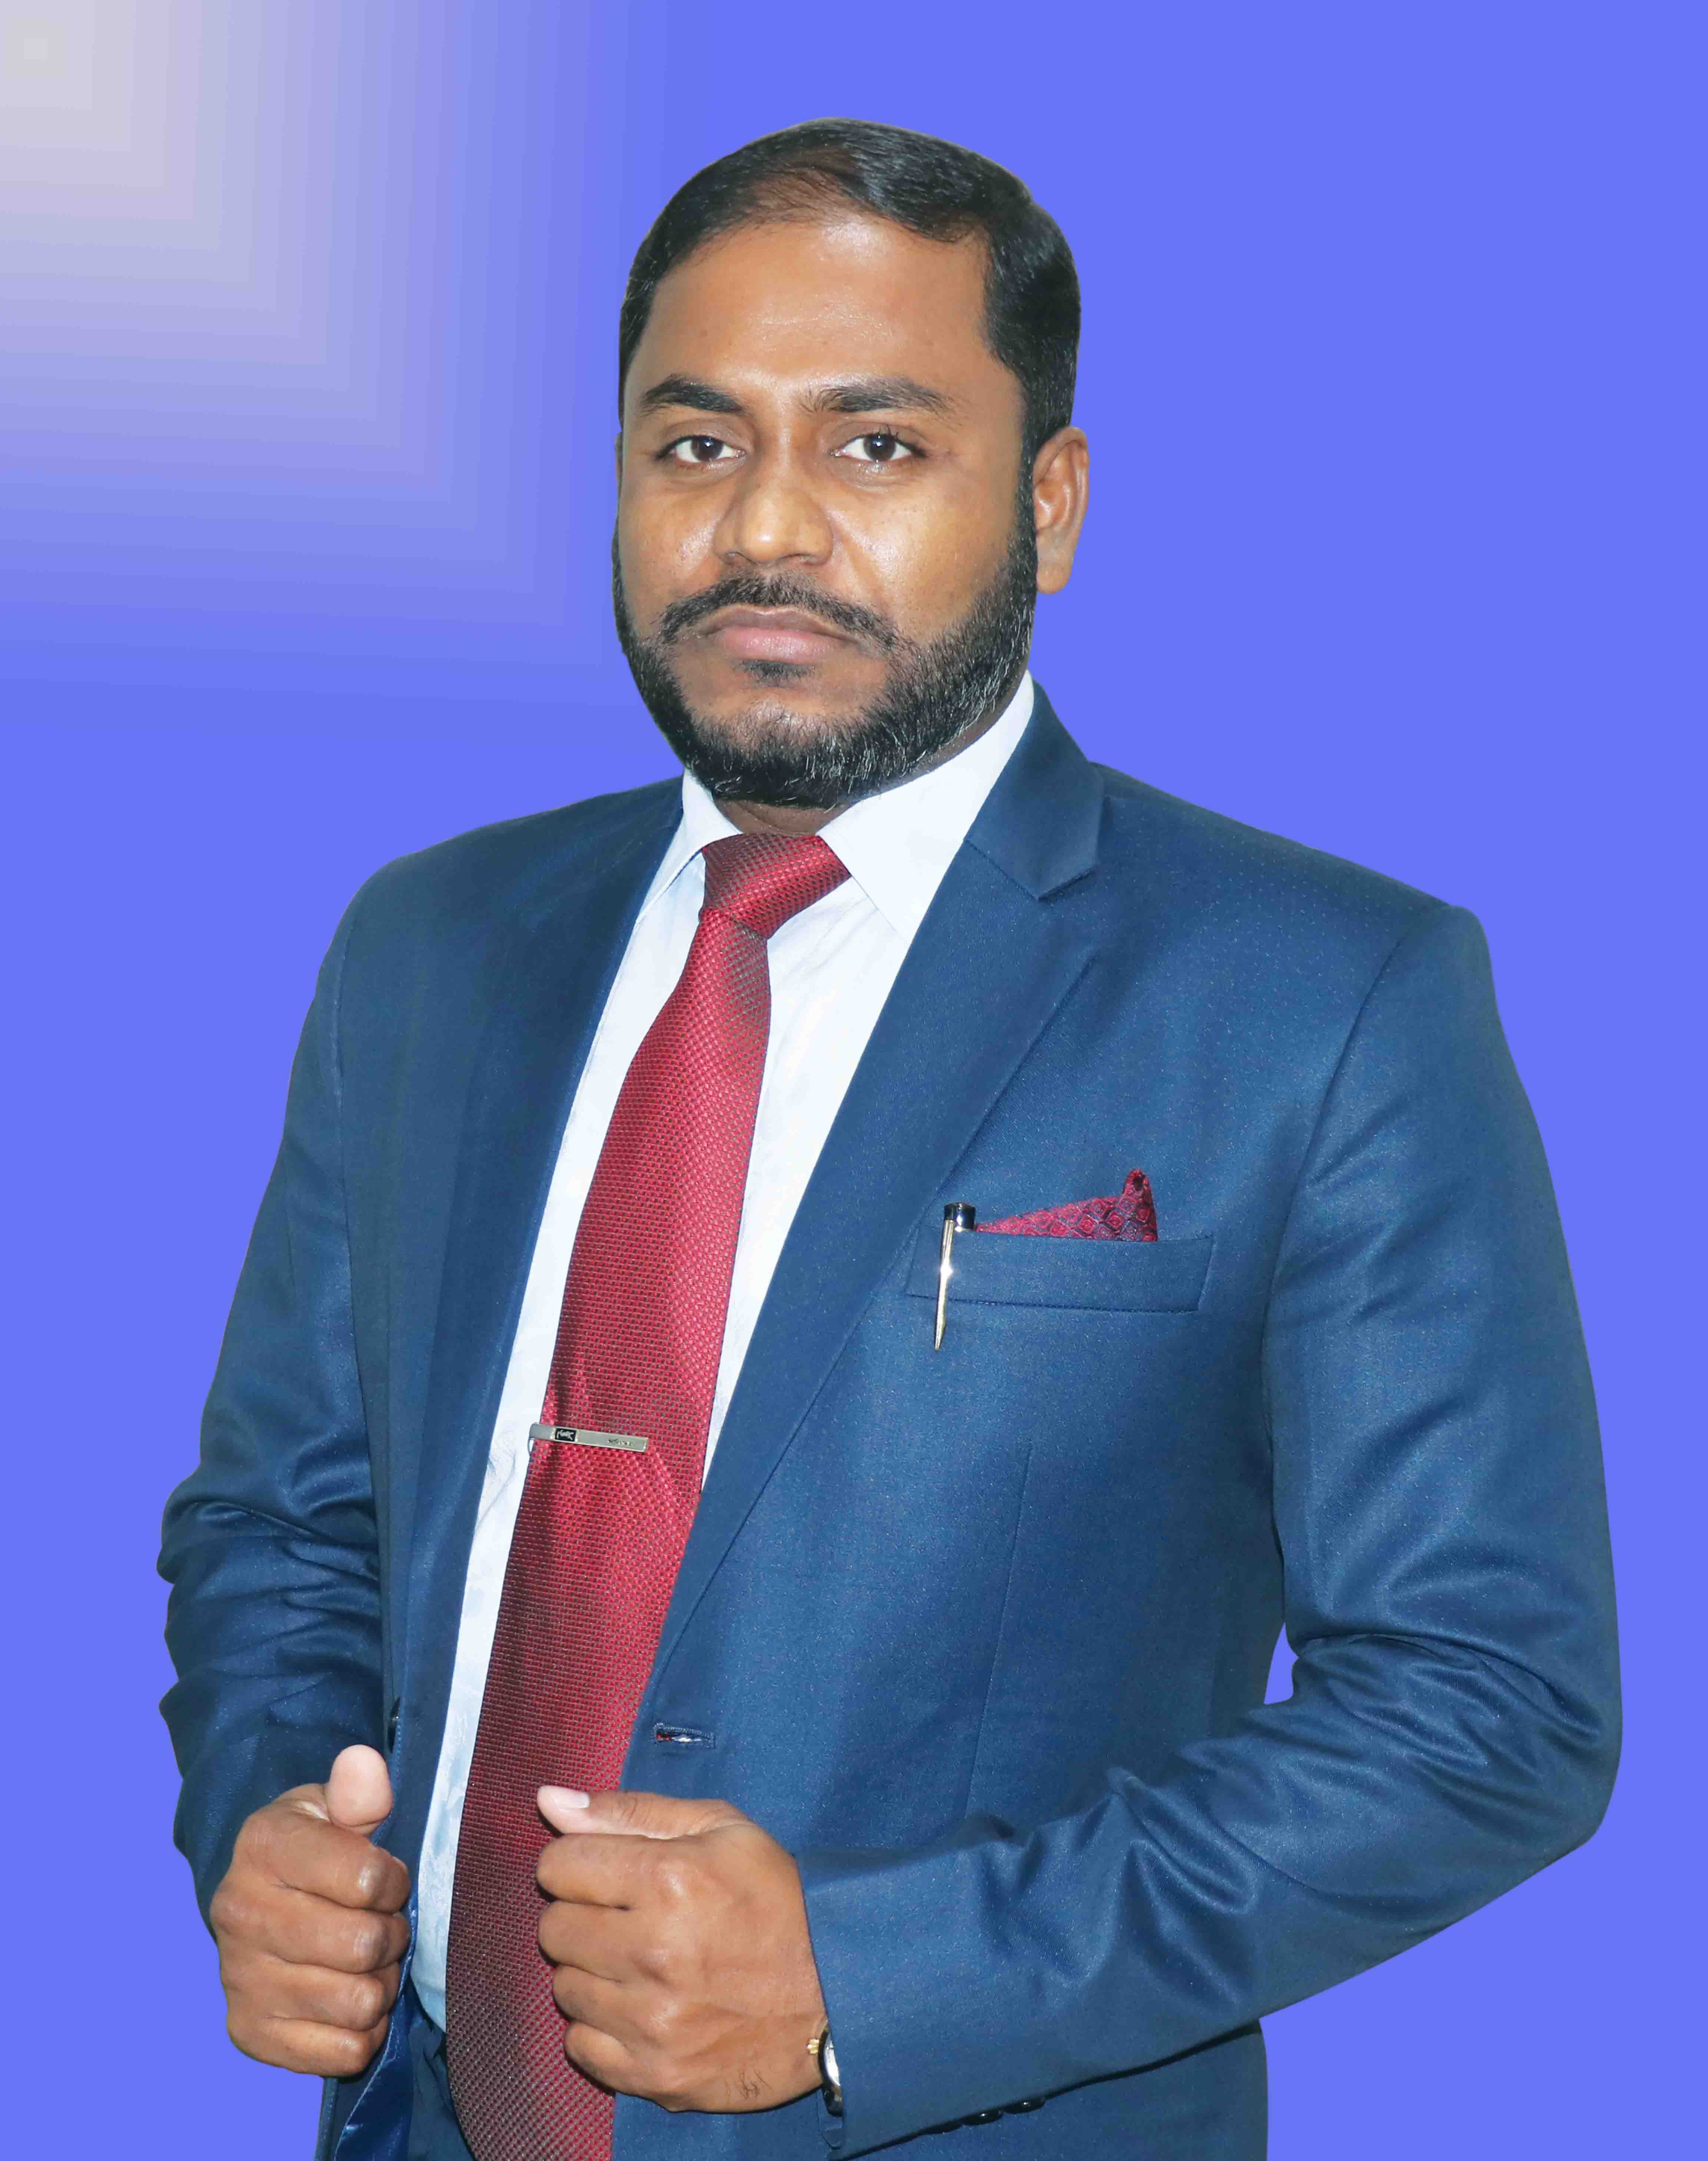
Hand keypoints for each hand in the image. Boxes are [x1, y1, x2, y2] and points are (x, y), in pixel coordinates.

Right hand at [210, 1744, 410, 2076]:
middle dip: (390, 1935)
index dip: (394, 1882)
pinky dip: (363, 2032)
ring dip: (381, 1984)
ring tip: (367, 1961)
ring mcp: (239, 1978)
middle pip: (363, 1946)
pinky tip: (349, 1998)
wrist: (264, 1899)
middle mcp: (239, 1912)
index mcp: (262, 1846)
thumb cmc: (317, 1847)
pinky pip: (343, 2053)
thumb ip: (360, 1790)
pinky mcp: (248, 2033)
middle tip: (382, 1924)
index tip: (387, 1878)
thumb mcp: (336, 1807)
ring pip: (358, 2003)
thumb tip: (364, 1763)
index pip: (367, 1879)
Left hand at [536, 1787, 827, 2113]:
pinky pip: (581, 2047)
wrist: (839, 1992)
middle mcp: (653, 1954)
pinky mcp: (656, 2075)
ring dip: (593, 1972)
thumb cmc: (778, 1898)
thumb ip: (630, 1812)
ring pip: (564, 1989)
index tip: (609, 1873)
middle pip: (553, 1929)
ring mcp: (653, 2023)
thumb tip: (548, 1800)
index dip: (578, 1863)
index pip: (557, 1866)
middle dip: (583, 1916)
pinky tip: (642, 2008)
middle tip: (629, 1919)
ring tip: (642, 1964)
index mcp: (669, 1881)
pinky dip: (602, 2028)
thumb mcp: (721, 1829)